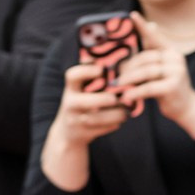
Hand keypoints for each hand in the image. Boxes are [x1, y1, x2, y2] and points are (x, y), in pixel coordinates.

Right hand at [39, 64, 130, 191]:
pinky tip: (121, 119)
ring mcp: (76, 120)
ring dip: (115, 115)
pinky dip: (114, 124)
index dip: (86, 71)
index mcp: (71, 89)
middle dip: (102, 100)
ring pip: (96, 119)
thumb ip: (91, 77)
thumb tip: (109, 60)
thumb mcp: (80, 90)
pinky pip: (102, 129)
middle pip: (83, 101)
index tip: (101, 70)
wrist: (68, 133)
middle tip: (116, 98)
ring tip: (126, 112)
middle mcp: (70, 104)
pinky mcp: (84, 134)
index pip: (72, 76)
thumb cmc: (81, 104)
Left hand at [116, 14, 194, 137]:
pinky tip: (126, 98)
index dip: (143, 26)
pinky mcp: (173, 86)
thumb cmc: (169, 87)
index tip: (132, 15)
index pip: (154, 37)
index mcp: (171, 52)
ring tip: (118, 86)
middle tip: (117, 76)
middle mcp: (175, 58)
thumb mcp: (161, 69)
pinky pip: (148, 87)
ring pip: (146, 72)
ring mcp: (176, 72)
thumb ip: (153, 53)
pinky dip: (135, 92)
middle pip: (145, 58)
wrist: (186, 108)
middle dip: (128, 67)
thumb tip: (151, 25)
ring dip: (129, 79)